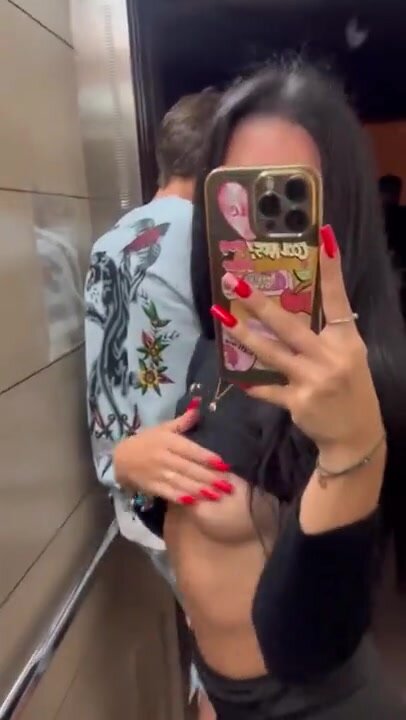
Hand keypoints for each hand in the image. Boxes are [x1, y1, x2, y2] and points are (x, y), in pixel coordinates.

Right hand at [113, 402, 232, 504]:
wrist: (120, 458)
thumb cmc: (146, 441)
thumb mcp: (163, 428)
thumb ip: (182, 421)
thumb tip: (199, 405)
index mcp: (168, 441)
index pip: (190, 450)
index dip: (207, 457)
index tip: (224, 465)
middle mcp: (163, 457)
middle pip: (189, 468)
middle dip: (209, 478)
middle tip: (228, 486)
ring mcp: (157, 473)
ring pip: (181, 482)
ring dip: (199, 490)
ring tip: (217, 496)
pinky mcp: (152, 487)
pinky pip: (168, 493)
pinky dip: (180, 497)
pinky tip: (194, 502)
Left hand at [211, 225, 384, 471]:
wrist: (356, 437)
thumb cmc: (351, 390)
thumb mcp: (348, 357)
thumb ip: (325, 336)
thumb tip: (290, 313)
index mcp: (346, 341)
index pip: (338, 299)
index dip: (332, 270)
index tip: (324, 236)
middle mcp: (330, 357)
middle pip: (290, 325)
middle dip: (260, 303)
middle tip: (235, 282)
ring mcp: (313, 381)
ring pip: (271, 353)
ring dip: (244, 335)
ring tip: (222, 317)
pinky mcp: (297, 402)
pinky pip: (268, 390)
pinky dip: (253, 385)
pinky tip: (237, 378)